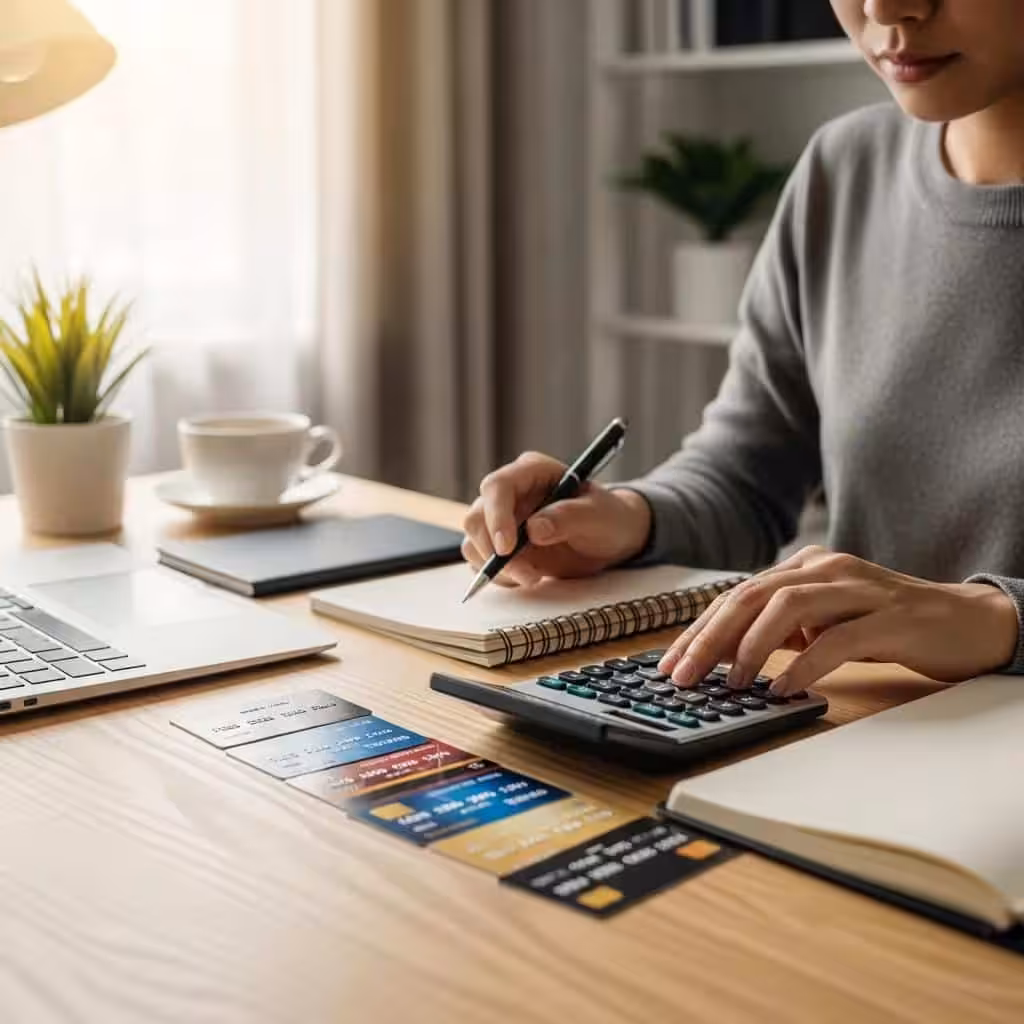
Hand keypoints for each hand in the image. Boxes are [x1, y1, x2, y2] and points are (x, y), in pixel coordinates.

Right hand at [461, 451, 651, 585]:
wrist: (608, 540)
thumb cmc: (607, 518)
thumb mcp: (598, 515)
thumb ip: (569, 517)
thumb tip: (535, 528)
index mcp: (532, 471)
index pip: (498, 487)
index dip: (496, 516)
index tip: (506, 548)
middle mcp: (510, 492)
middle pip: (476, 517)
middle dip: (494, 551)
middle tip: (528, 575)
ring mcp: (501, 518)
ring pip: (474, 542)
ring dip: (497, 568)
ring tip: (534, 577)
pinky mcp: (500, 543)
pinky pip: (482, 561)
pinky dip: (499, 576)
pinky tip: (529, 576)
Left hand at [658, 546, 1018, 694]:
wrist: (968, 619)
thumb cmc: (888, 623)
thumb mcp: (826, 621)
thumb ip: (783, 630)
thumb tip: (728, 659)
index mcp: (805, 567)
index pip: (739, 595)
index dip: (700, 629)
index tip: (671, 663)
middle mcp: (826, 569)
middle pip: (752, 596)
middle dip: (710, 637)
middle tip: (684, 675)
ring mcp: (859, 589)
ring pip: (788, 606)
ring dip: (751, 646)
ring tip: (732, 682)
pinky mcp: (891, 617)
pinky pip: (837, 638)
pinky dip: (804, 663)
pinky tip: (782, 686)